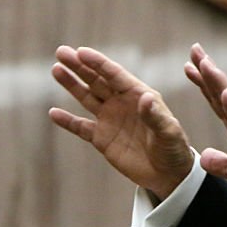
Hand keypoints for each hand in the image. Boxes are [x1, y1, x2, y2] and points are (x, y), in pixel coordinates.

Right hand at [50, 45, 193, 198]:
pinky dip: (67, 121)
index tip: (80, 52)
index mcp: (139, 95)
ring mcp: (110, 119)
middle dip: (79, 66)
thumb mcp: (169, 131)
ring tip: (56, 69)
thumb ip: (155, 115)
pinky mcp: (101, 138)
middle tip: (61, 52)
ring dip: (71, 84)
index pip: (114, 74)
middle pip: (97, 80)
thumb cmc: (173, 149)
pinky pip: (81, 127)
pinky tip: (53, 113)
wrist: (168, 174)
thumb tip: (145, 97)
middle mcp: (122, 103)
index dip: (97, 63)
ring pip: (87, 97)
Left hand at [184, 43, 226, 202]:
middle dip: (208, 71)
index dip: (204, 83)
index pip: (217, 102)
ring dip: (218, 82)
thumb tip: (203, 156)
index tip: (190, 66)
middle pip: (223, 93)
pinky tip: (224, 93)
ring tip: (205, 63)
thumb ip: (220, 163)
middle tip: (195, 49)